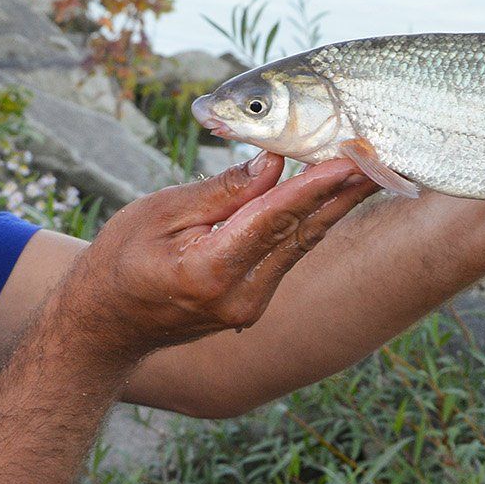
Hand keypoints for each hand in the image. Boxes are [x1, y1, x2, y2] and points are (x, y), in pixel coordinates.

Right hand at [55, 152, 380, 365]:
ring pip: (300, 246)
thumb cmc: (120, 260)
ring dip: (333, 207)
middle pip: (301, 235)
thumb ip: (220, 192)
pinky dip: (307, 224)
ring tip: (367, 170)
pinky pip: (286, 257)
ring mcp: (250, 308)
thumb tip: (272, 164)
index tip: (349, 160)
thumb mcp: (160, 214)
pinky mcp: (253, 306)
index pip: (273, 220)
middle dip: (342, 194)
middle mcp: (239, 298)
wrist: (105, 324)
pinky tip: (331, 198)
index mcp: (209, 273)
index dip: (314, 186)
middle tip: (379, 158)